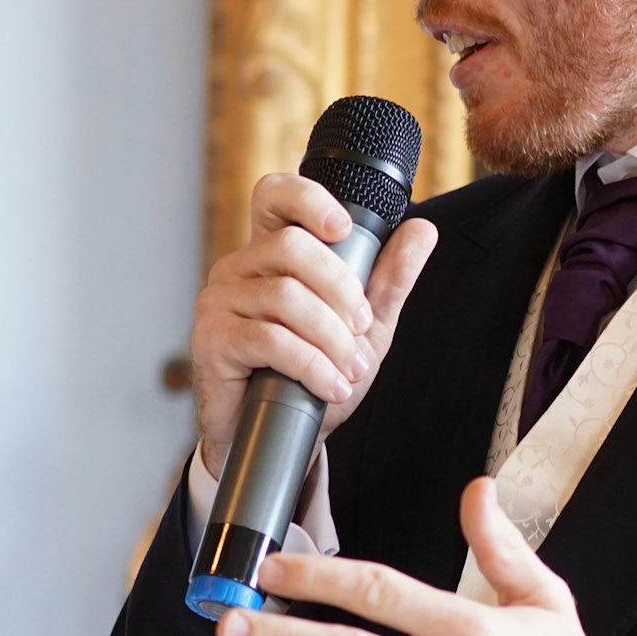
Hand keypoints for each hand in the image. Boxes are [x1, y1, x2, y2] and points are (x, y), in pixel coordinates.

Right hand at [191, 172, 437, 477]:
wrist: (282, 439)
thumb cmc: (314, 375)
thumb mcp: (363, 327)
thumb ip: (389, 279)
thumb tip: (423, 230)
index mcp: (271, 252)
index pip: (274, 196)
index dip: (306, 198)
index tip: (343, 227)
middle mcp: (239, 268)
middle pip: (291, 246)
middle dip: (341, 289)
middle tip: (362, 329)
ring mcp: (220, 302)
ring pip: (285, 297)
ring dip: (331, 338)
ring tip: (349, 370)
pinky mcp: (213, 340)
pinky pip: (268, 339)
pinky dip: (310, 365)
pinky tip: (330, 386)